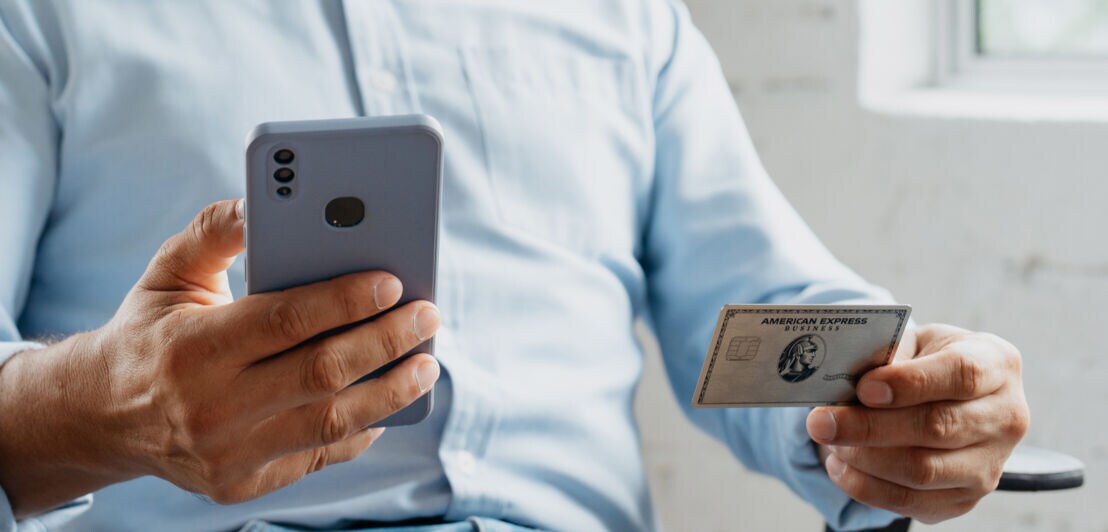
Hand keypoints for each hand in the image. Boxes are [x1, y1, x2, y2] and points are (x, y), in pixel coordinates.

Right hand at [0, 200, 440, 516]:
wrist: (101, 416)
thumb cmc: (150, 330)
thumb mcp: (168, 272)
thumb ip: (214, 232)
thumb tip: (261, 198)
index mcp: (191, 346)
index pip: (284, 320)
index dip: (346, 300)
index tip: (395, 281)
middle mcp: (208, 406)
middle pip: (321, 373)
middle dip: (386, 341)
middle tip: (428, 315)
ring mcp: (226, 454)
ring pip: (330, 423)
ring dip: (391, 392)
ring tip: (426, 362)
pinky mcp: (240, 486)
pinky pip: (318, 457)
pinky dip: (360, 430)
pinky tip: (388, 401)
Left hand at [806, 324, 1028, 523]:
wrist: (949, 394)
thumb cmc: (926, 361)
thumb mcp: (914, 341)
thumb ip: (889, 355)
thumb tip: (850, 382)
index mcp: (997, 364)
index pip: (960, 375)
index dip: (910, 384)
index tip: (864, 389)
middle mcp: (1006, 417)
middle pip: (937, 428)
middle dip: (870, 427)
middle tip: (821, 422)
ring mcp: (990, 465)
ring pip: (922, 471)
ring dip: (864, 458)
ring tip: (828, 439)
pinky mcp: (965, 499)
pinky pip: (911, 502)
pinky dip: (866, 487)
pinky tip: (840, 466)